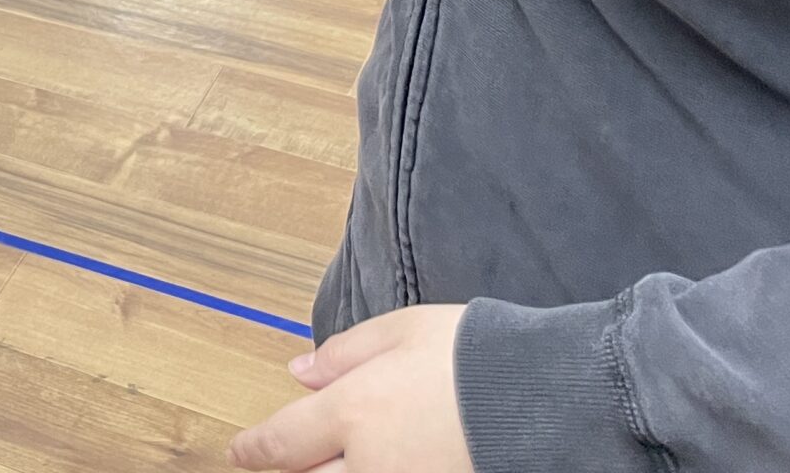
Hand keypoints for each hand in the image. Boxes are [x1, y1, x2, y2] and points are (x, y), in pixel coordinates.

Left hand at [231, 305, 472, 472]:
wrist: (551, 399)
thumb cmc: (478, 355)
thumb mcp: (402, 331)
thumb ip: (344, 355)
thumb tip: (299, 372)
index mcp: (353, 413)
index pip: (281, 443)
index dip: (253, 449)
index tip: (238, 451)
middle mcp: (371, 465)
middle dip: (296, 470)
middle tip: (292, 457)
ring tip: (342, 458)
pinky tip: (394, 461)